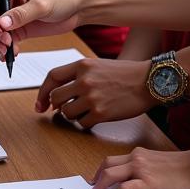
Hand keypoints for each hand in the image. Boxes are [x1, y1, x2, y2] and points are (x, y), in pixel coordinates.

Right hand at [0, 0, 85, 57]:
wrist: (79, 8)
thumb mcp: (43, 4)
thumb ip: (22, 14)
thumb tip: (1, 24)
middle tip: (5, 43)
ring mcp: (10, 14)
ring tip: (6, 52)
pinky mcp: (17, 28)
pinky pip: (2, 39)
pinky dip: (2, 48)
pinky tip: (10, 55)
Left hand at [35, 58, 151, 127]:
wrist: (149, 81)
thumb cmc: (124, 74)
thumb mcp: (98, 65)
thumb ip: (78, 75)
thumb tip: (58, 95)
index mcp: (82, 65)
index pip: (52, 77)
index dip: (42, 91)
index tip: (41, 103)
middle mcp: (84, 80)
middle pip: (55, 97)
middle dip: (56, 106)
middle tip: (61, 110)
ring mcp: (92, 97)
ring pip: (67, 113)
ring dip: (71, 115)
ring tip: (83, 111)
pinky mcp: (101, 113)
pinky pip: (82, 123)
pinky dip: (85, 122)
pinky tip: (94, 117)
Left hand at [89, 146, 189, 188]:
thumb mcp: (162, 167)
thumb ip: (149, 171)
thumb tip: (139, 185)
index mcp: (141, 154)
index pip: (115, 160)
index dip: (102, 171)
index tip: (97, 181)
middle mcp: (138, 159)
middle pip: (108, 165)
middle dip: (96, 178)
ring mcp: (142, 170)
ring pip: (110, 174)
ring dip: (99, 186)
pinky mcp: (149, 184)